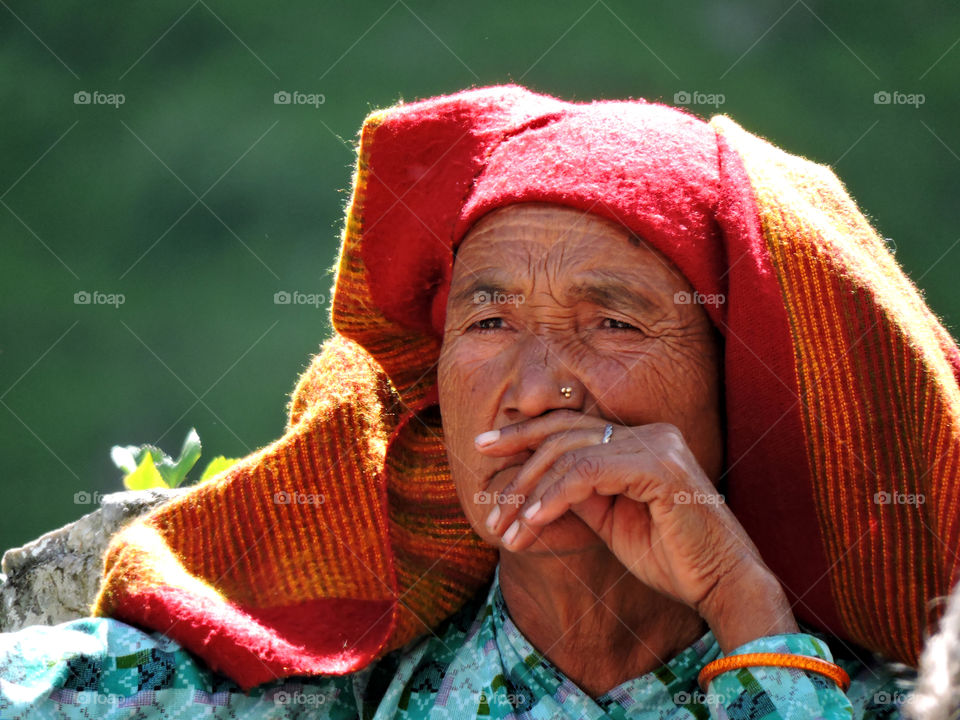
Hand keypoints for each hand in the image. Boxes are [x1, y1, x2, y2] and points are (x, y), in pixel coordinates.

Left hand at [477, 410, 796, 646]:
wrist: (720, 584)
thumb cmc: (670, 556)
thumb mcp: (610, 519)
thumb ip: (578, 493)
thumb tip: (532, 482)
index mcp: (640, 439)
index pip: (571, 425)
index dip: (524, 433)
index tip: (485, 448)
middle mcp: (649, 433)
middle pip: (564, 431)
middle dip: (516, 454)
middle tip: (482, 483)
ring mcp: (656, 445)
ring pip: (569, 453)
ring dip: (529, 492)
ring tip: (505, 528)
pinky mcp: (658, 467)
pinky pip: (587, 473)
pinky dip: (553, 497)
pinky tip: (531, 522)